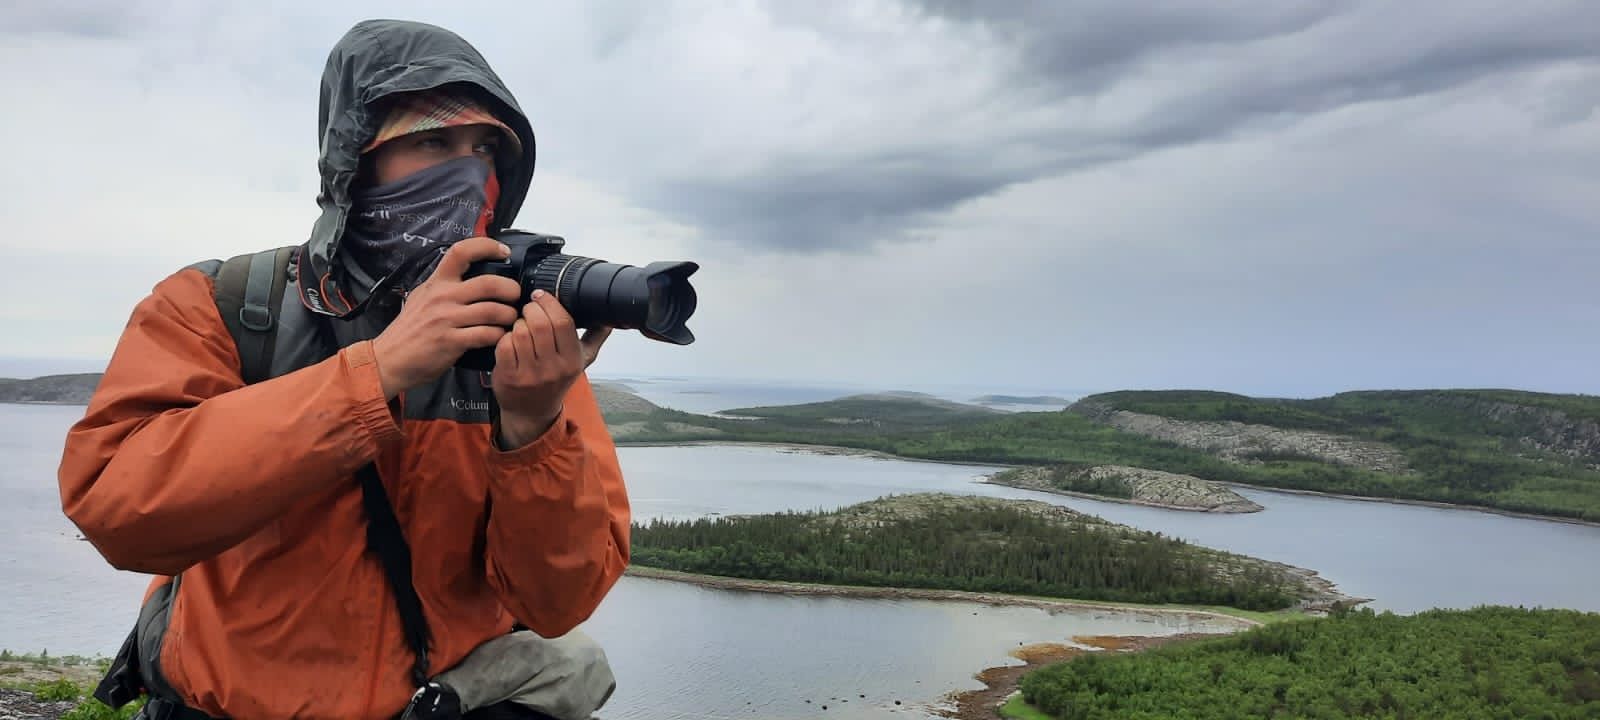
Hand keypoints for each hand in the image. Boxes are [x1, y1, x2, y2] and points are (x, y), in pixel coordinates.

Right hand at [372, 237, 521, 398]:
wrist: (390, 359)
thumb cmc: (409, 330)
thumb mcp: (422, 297)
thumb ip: (444, 286)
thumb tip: (469, 274)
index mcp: (437, 282)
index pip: (462, 251)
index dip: (487, 246)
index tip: (503, 251)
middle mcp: (443, 296)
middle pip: (489, 282)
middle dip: (511, 288)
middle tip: (516, 295)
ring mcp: (447, 319)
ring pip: (494, 310)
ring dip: (509, 315)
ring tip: (511, 319)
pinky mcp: (452, 341)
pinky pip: (487, 334)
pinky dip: (499, 336)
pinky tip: (499, 337)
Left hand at [491, 291, 611, 446]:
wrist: (532, 412)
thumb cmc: (556, 381)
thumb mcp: (581, 361)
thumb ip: (595, 337)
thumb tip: (610, 317)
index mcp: (573, 361)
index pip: (564, 322)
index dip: (549, 303)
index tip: (541, 296)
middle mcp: (554, 369)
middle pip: (541, 324)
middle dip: (531, 309)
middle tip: (529, 308)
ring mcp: (531, 374)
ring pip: (521, 332)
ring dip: (518, 323)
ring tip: (521, 325)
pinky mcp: (510, 377)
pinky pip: (505, 345)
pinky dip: (504, 337)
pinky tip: (510, 339)